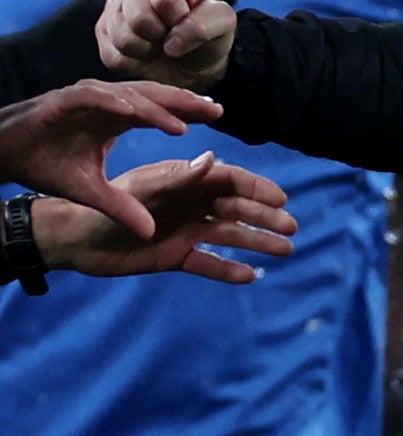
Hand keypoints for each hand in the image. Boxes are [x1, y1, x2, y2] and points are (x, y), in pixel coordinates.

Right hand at [0, 80, 223, 236]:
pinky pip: (94, 98)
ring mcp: (86, 98)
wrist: (2, 152)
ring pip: (130, 96)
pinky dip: (115, 103)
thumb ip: (122, 206)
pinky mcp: (63, 100)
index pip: (161, 111)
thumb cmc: (45, 164)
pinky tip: (134, 111)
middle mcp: (108, 103)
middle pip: (154, 98)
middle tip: (216, 111)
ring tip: (186, 117)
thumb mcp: (90, 192)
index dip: (187, 112)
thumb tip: (150, 234)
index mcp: (117, 117)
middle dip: (185, 103)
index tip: (218, 117)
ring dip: (158, 106)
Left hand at [32, 152, 295, 283]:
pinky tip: (250, 276)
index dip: (259, 189)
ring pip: (230, 235)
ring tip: (285, 251)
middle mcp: (192, 205)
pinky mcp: (176, 256)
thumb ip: (180, 179)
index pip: (231, 182)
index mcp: (187, 181)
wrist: (75, 241)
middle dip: (266, 218)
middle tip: (293, 228)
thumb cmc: (107, 209)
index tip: (282, 199)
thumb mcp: (144, 191)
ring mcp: (186, 231)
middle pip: (238, 209)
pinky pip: (208, 262)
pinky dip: (228, 269)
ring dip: (258, 242)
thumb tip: (214, 159)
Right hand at [97, 0, 237, 93]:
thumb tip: (170, 43)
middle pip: (139, 19)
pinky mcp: (103, 33)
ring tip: (160, 44)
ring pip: (123, 38)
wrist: (194, 64)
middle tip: (172, 36)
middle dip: (162, 36)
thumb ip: (203, 26)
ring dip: (148, 50)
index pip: (165, 0)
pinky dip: (135, 63)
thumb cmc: (208, 36)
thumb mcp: (222, 24)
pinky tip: (146, 54)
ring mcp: (114, 8)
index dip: (180, 20)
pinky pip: (113, 56)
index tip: (186, 22)